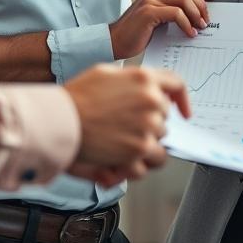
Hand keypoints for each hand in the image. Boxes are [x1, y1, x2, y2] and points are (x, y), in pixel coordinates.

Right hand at [65, 64, 190, 180]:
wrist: (58, 120)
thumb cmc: (75, 98)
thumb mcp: (106, 74)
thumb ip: (132, 82)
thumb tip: (149, 92)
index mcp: (144, 79)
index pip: (177, 85)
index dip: (182, 100)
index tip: (184, 113)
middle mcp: (151, 101)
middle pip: (164, 120)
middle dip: (148, 126)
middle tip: (122, 130)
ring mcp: (147, 126)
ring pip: (159, 145)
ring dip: (142, 150)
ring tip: (117, 149)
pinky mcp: (139, 150)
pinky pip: (146, 166)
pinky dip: (131, 169)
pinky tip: (114, 162)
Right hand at [109, 0, 217, 59]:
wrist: (116, 41)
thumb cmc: (139, 32)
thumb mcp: (158, 15)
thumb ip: (173, 8)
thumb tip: (200, 11)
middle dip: (201, 4)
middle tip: (207, 20)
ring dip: (196, 13)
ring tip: (201, 26)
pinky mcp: (148, 11)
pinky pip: (176, 13)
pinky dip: (187, 24)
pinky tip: (190, 33)